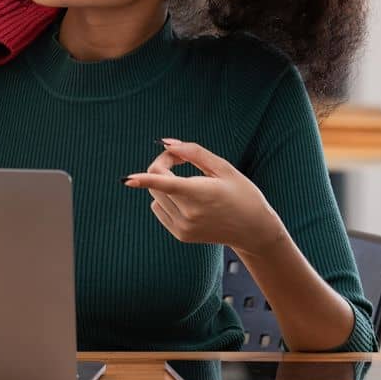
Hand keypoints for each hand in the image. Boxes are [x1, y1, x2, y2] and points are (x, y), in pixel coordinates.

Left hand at [123, 138, 284, 255]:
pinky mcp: (180, 235)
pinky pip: (159, 208)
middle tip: (182, 159)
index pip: (166, 184)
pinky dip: (166, 199)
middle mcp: (189, 214)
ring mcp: (183, 227)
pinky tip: (188, 201)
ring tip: (190, 182)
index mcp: (201, 194)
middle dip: (163, 165)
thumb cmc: (241, 193)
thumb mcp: (223, 168)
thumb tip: (166, 144)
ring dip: (163, 182)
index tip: (127, 179)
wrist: (253, 230)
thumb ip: (193, 152)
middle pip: (155, 182)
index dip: (144, 179)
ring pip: (155, 195)